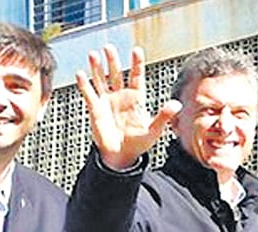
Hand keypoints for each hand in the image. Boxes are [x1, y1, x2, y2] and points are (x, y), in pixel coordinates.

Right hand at [75, 45, 181, 170]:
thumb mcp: (153, 130)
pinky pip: (89, 94)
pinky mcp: (96, 109)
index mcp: (136, 99)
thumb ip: (163, 116)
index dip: (136, 64)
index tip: (136, 50)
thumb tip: (176, 104)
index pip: (136, 76)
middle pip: (116, 73)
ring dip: (97, 68)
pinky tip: (81, 73)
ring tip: (94, 54)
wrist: (120, 157)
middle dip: (112, 60)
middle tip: (108, 47)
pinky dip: (84, 84)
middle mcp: (121, 96)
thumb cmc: (138, 145)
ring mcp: (107, 101)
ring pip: (101, 80)